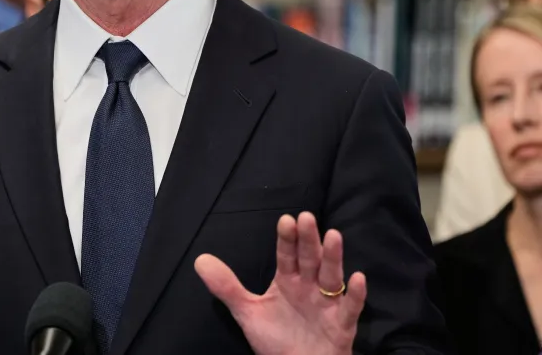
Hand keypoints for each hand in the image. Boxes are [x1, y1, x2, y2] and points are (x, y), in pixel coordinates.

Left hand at [194, 212, 366, 354]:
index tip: (286, 220)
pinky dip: (356, 295)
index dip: (287, 238)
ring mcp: (327, 305)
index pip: (287, 255)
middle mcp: (310, 287)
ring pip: (331, 277)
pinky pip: (350, 309)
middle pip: (310, 259)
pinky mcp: (341, 326)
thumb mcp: (248, 312)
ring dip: (333, 258)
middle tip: (307, 218)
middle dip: (309, 240)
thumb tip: (200, 260)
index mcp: (288, 281)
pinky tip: (358, 278)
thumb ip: (227, 287)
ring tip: (333, 235)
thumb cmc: (276, 340)